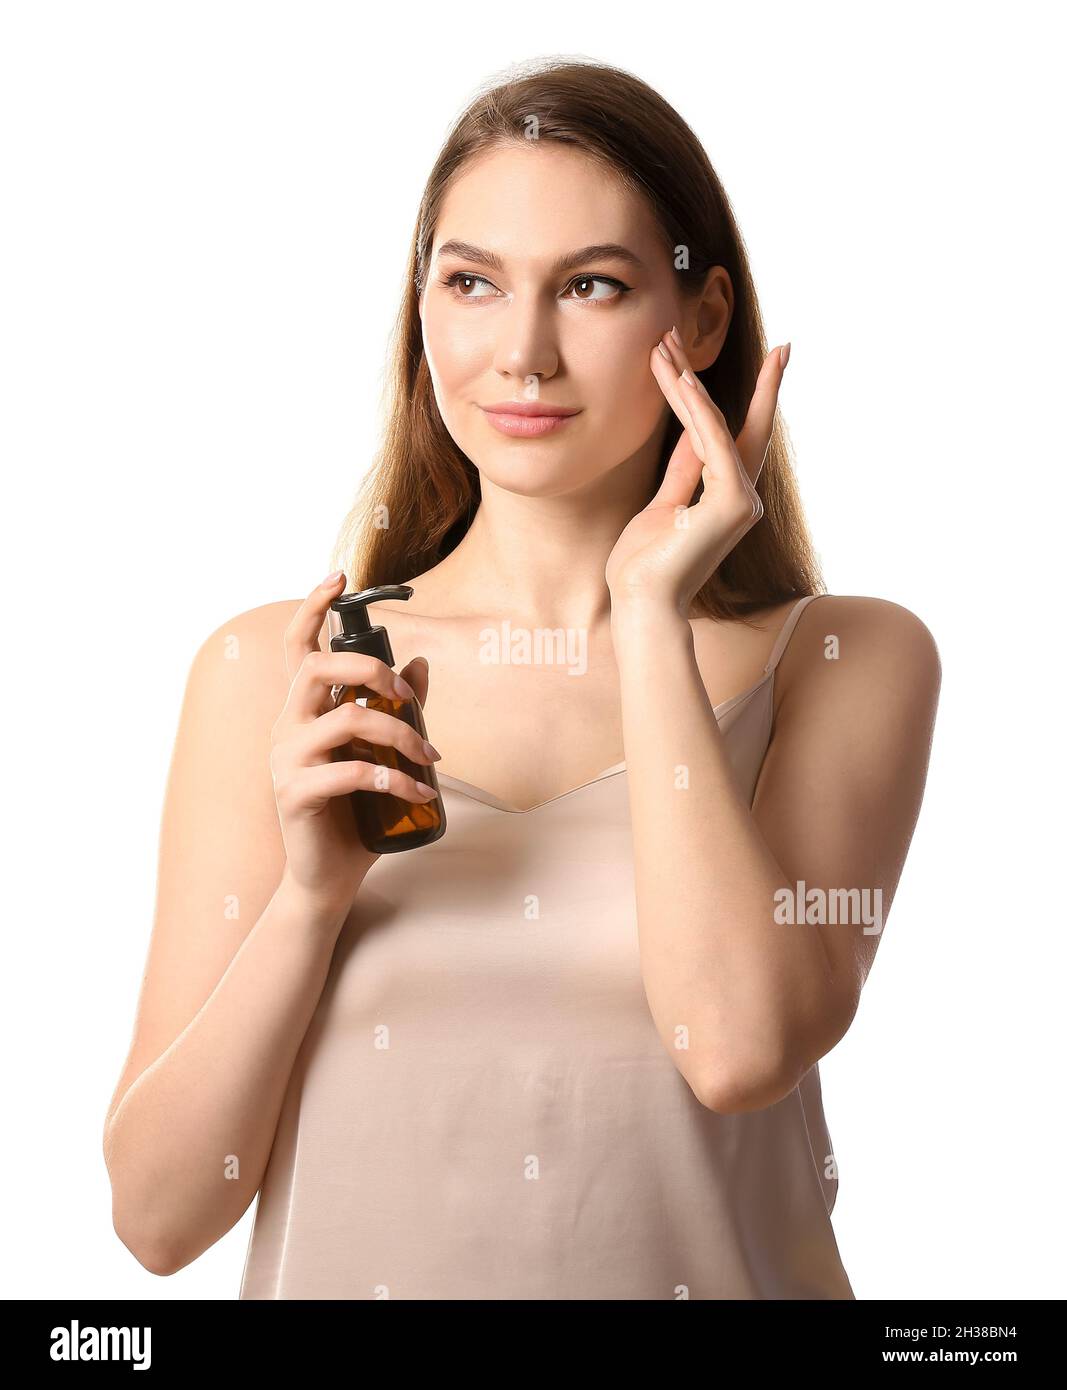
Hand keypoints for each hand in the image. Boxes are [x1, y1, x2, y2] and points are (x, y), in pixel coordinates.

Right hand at [269, 572, 436, 923]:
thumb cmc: (356, 814)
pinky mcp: (296, 795)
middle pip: (318, 667)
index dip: (313, 606)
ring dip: (400, 732)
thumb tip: (420, 665)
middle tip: (409, 696)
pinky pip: (351, 773)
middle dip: (371, 669)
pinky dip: (395, 779)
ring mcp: (286, 761)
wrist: (328, 879)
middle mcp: (287, 727)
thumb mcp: (382, 756)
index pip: (299, 645)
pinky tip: (420, 793)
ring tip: (432, 757)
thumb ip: (397, 710)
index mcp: (303, 710)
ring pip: (346, 720)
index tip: (339, 575)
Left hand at [605, 328, 788, 613]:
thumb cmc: (644, 566)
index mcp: (729, 500)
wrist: (641, 603)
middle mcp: (743, 498)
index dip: (760, 400)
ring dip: (690, 382)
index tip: (777, 360)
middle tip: (782, 343)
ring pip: (718, 426)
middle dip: (763, 383)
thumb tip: (692, 434)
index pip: (745, 439)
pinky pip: (713, 443)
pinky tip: (683, 378)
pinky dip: (696, 409)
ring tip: (668, 343)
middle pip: (748, 427)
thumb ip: (683, 471)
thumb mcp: (662, 506)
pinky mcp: (729, 503)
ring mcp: (741, 501)